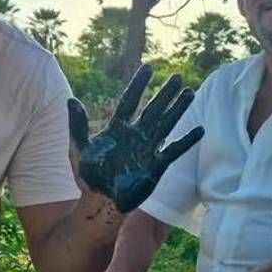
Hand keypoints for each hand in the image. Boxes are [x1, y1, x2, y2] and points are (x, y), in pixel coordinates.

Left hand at [68, 65, 203, 212]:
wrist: (101, 203)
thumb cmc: (88, 178)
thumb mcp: (78, 149)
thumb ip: (77, 126)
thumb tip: (71, 100)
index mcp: (117, 129)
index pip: (130, 101)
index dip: (139, 85)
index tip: (148, 68)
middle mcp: (135, 135)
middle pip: (154, 108)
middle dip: (165, 93)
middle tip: (177, 76)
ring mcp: (148, 149)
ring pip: (166, 123)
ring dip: (178, 108)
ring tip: (190, 92)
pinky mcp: (157, 166)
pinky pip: (175, 150)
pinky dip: (187, 140)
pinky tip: (199, 130)